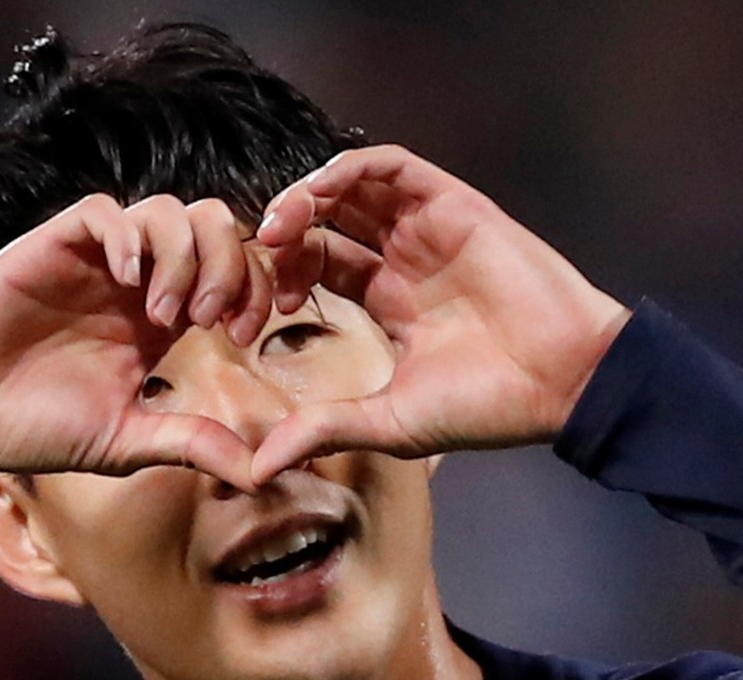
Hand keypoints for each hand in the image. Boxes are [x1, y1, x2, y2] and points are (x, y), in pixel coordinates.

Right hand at [0, 194, 270, 490]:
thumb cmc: (32, 427)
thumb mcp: (124, 441)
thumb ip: (189, 443)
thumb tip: (259, 472)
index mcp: (161, 318)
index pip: (233, 272)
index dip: (254, 290)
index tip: (243, 336)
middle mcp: (136, 280)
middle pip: (212, 225)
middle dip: (230, 263)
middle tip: (210, 319)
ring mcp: (95, 260)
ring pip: (165, 210)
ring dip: (181, 255)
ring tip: (162, 312)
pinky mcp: (51, 246)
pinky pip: (102, 212)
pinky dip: (125, 238)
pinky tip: (123, 282)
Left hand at [251, 144, 629, 481]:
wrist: (564, 382)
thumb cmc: (486, 406)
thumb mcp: (388, 421)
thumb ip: (323, 430)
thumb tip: (258, 469)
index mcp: (389, 300)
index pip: (323, 265)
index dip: (287, 275)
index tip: (266, 309)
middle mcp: (404, 259)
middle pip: (331, 222)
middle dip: (289, 231)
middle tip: (262, 252)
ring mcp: (428, 229)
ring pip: (353, 188)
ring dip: (308, 194)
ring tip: (282, 224)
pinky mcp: (453, 203)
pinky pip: (392, 167)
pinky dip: (348, 169)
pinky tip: (318, 193)